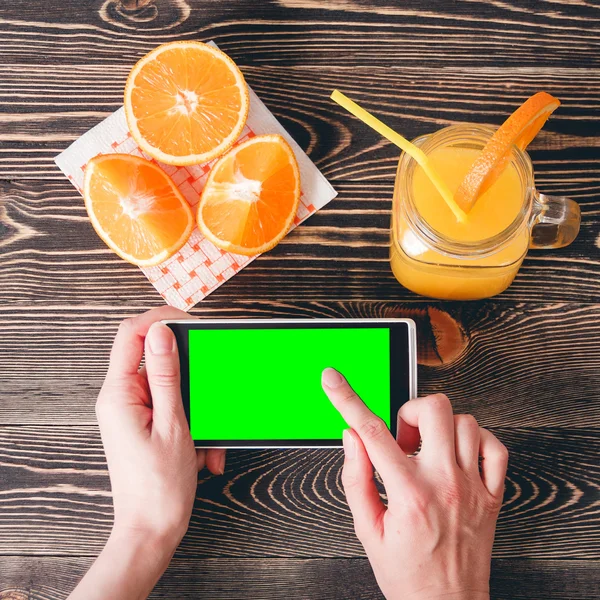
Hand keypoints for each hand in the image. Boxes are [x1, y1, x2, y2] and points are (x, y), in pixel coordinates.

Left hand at [69, 307, 224, 599]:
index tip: (189, 322)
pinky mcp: (143, 424)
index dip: (160, 320)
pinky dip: (192, 423)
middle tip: (207, 398)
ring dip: (196, 408)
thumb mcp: (173, 423)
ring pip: (170, 388)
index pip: (131, 335)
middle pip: (154, 361)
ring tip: (206, 441)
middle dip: (190, 379)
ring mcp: (131, 412)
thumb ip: (165, 375)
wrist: (151, 530)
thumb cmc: (160, 487)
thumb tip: (160, 332)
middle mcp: (119, 400)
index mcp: (119, 395)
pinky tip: (202, 451)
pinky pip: (171, 409)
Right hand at [322, 368, 507, 599]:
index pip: (372, 431)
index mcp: (408, 493)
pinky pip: (495, 448)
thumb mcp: (367, 530)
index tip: (334, 379)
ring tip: (427, 450)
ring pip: (465, 422)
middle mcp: (445, 483)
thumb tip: (352, 438)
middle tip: (401, 438)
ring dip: (440, 426)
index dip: (347, 398)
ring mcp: (473, 487)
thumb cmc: (407, 575)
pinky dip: (476, 440)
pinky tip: (458, 454)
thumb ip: (355, 478)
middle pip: (432, 410)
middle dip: (408, 412)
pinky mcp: (492, 495)